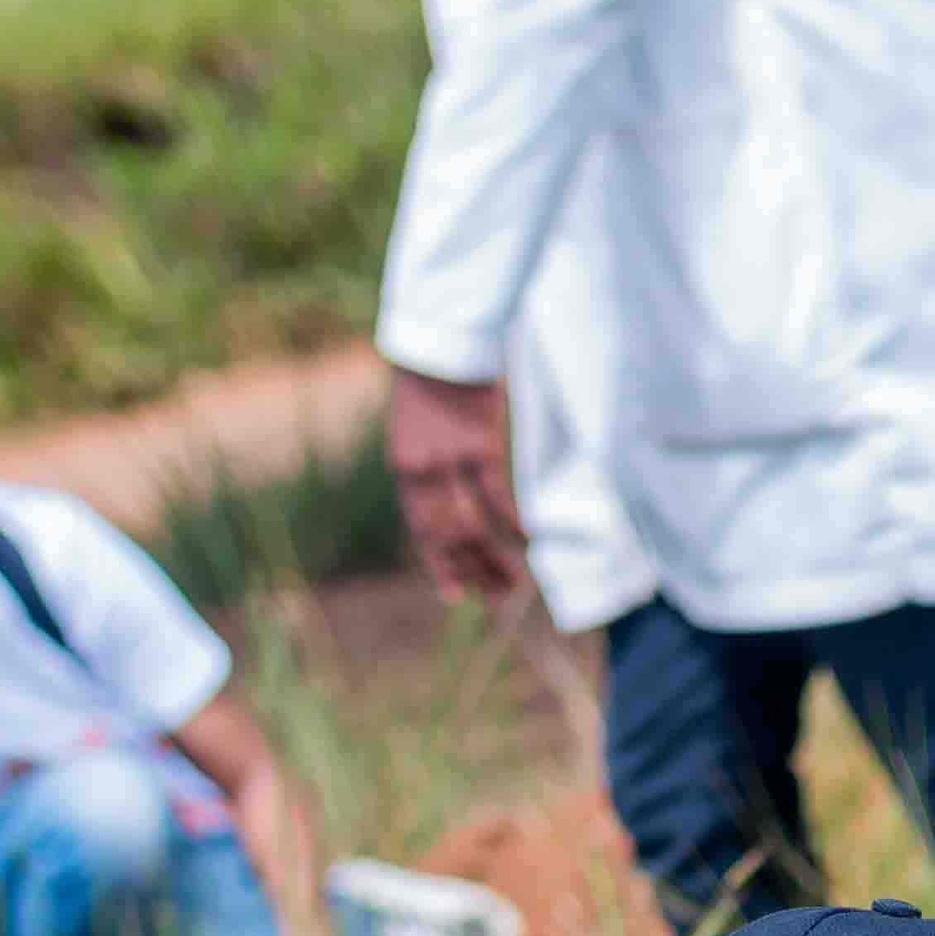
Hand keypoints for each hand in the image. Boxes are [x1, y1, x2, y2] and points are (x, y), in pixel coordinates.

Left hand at [387, 364, 528, 606]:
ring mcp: (448, 458)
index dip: (439, 565)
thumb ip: (434, 466)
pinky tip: (529, 542)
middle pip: (448, 536)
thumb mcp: (423, 427)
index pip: (421, 530)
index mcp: (405, 469)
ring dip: (495, 558)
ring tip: (515, 582)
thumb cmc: (436, 380)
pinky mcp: (477, 441)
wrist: (441, 337)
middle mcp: (421, 470)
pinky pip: (496, 495)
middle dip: (474, 570)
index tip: (456, 595)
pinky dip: (513, 522)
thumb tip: (453, 500)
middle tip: (498, 598)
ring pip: (471, 524)